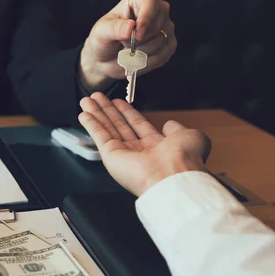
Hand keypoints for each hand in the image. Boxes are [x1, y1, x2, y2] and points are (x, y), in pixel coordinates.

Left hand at [78, 0, 176, 91]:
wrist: (106, 59)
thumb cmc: (103, 39)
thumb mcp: (102, 32)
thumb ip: (115, 28)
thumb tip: (132, 26)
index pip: (150, 0)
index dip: (146, 17)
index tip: (137, 34)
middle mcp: (157, 8)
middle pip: (158, 23)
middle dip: (139, 40)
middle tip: (123, 44)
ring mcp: (166, 26)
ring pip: (161, 40)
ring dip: (141, 52)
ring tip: (129, 51)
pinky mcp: (169, 43)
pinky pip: (165, 54)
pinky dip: (149, 61)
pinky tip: (138, 58)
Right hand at [78, 93, 210, 195]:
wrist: (174, 177)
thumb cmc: (185, 160)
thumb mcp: (190, 136)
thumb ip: (178, 128)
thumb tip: (170, 124)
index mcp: (157, 146)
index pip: (138, 125)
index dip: (127, 112)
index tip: (117, 102)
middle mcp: (139, 151)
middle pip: (119, 125)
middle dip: (107, 111)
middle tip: (97, 98)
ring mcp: (124, 155)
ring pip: (107, 129)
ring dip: (96, 114)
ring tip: (87, 101)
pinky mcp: (112, 157)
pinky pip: (99, 137)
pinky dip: (91, 125)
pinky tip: (84, 114)